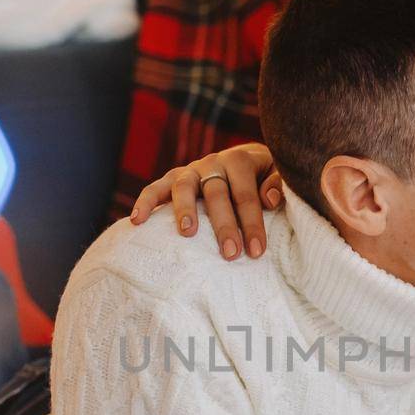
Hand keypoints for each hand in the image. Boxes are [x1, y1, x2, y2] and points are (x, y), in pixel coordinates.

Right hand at [129, 142, 284, 259]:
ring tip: (187, 234)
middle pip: (216, 194)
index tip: (256, 251)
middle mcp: (213, 162)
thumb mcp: (276, 175)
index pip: (246, 195)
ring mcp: (191, 170)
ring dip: (184, 210)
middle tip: (230, 254)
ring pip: (184, 187)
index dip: (252, 223)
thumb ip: (277, 184)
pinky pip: (155, 188)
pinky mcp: (173, 178)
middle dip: (223, 225)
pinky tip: (137, 221)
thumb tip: (270, 198)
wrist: (245, 160)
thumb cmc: (263, 177)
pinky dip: (145, 202)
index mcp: (240, 161)